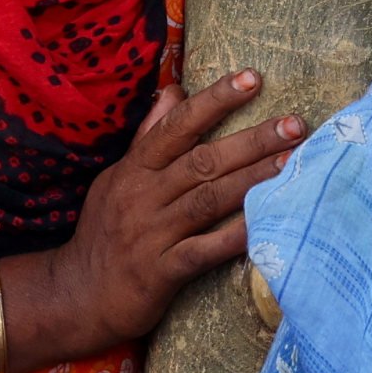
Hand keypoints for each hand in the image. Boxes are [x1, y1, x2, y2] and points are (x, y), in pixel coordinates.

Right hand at [33, 73, 304, 348]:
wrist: (76, 294)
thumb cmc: (104, 231)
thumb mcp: (117, 175)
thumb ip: (149, 134)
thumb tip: (175, 89)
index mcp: (135, 168)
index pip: (178, 125)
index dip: (215, 100)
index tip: (252, 77)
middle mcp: (143, 195)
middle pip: (203, 160)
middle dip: (251, 140)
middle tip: (295, 125)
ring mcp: (152, 233)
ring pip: (209, 200)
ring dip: (253, 180)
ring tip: (292, 164)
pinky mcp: (161, 272)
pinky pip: (204, 250)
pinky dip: (235, 237)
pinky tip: (266, 225)